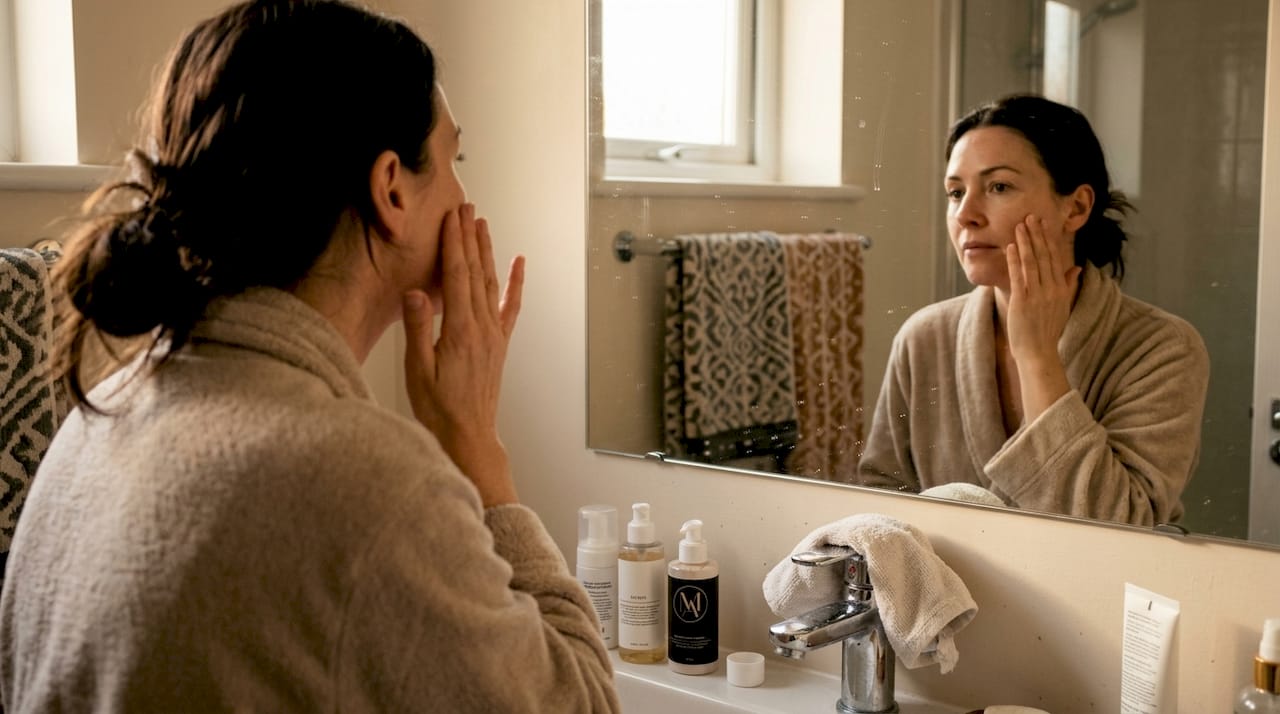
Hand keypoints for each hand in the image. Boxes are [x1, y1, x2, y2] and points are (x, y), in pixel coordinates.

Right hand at [401, 203, 525, 506]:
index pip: (456, 275)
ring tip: (482, 224)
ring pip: (490, 283)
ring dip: (487, 252)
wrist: (468, 435)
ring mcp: (494, 334)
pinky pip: (510, 307)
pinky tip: (518, 264)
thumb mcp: (418, 370)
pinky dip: (515, 283)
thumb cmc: (438, 408)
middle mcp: (482, 327)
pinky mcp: (499, 344)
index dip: (454, 242)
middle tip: (466, 207)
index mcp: (460, 330)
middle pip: (476, 272)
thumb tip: (417, 292)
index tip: (451, 216)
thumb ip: (418, 329)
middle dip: (470, 237)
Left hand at [1004, 214, 1079, 367]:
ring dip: (1025, 242)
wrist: (1039, 353)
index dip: (1048, 239)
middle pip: (1044, 256)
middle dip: (1037, 235)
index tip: (1043, 224)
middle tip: (1031, 216)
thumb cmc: (1048, 331)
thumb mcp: (1062, 306)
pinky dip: (1014, 260)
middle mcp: (1051, 289)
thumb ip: (1068, 284)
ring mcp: (1037, 295)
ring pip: (1031, 262)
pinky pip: (1019, 276)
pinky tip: (1011, 247)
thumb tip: (1076, 267)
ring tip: (1020, 226)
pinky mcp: (1023, 302)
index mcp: (1061, 289)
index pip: (1055, 258)